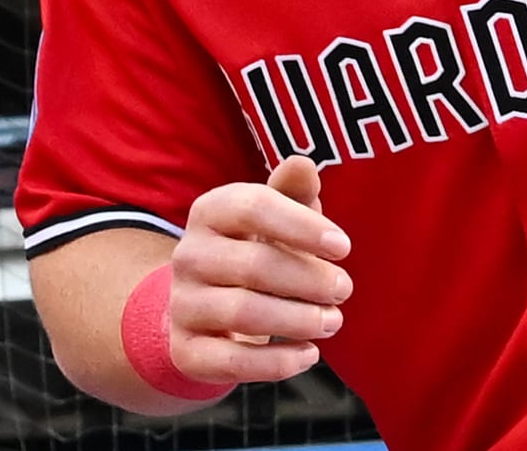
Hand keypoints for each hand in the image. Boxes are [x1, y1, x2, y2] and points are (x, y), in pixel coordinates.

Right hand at [166, 156, 352, 384]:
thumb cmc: (259, 247)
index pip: (254, 207)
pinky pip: (228, 360)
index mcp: (212, 211)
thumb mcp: (277, 217)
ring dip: (297, 320)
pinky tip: (309, 354)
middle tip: (344, 290)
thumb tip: (302, 164)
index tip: (344, 247)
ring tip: (332, 321)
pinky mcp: (186, 350)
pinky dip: (275, 362)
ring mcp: (182, 304)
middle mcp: (188, 255)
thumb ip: (293, 192)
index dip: (303, 226)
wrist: (210, 304)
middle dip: (309, 279)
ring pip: (241, 313)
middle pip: (254, 265)